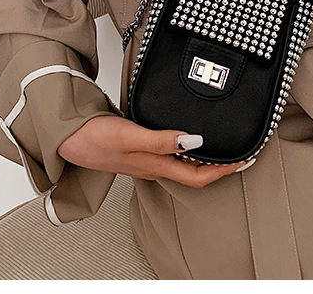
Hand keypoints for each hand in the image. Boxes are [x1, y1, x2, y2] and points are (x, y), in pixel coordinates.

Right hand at [57, 115, 252, 187]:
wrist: (68, 137)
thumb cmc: (95, 138)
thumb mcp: (131, 136)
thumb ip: (163, 140)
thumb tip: (196, 142)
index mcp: (155, 166)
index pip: (198, 176)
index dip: (224, 171)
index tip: (244, 160)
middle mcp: (154, 166)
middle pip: (194, 173)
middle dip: (220, 165)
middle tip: (241, 151)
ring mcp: (145, 159)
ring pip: (183, 163)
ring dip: (204, 157)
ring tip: (222, 144)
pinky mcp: (138, 149)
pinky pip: (170, 152)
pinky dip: (186, 147)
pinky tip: (188, 135)